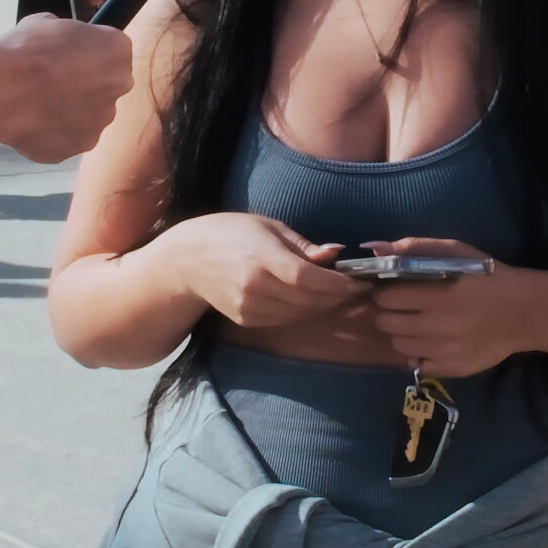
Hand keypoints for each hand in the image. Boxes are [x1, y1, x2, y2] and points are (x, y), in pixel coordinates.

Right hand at [0, 14, 130, 164]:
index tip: (67, 54)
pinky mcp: (81, 145)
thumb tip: (60, 42)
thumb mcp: (46, 22)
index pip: (111, 49)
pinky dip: (53, 132)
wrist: (2, 91)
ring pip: (88, 114)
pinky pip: (69, 137)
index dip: (87, 51)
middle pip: (105, 84)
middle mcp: (120, 85)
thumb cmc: (24, 50)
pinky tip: (30, 120)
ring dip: (69, 110)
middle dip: (84, 83)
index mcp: (118, 49)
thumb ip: (65, 34)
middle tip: (51, 80)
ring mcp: (102, 120)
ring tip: (35, 102)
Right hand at [168, 213, 363, 329]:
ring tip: (340, 292)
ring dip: (325, 306)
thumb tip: (337, 253)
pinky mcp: (247, 320)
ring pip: (301, 314)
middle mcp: (255, 286)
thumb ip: (303, 245)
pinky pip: (286, 320)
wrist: (187, 261)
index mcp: (261, 257)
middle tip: (358, 288)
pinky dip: (305, 312)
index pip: (308, 279)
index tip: (360, 281)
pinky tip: (314, 299)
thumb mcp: (267, 226)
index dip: (338, 285)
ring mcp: (249, 307)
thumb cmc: (230, 233)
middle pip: (308, 301)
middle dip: (338, 297)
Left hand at [360, 238, 517, 373]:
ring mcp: (444, 351)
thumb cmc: (486, 276)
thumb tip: (372, 249)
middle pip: (387, 324)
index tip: (391, 289)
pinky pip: (418, 365)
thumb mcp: (455, 251)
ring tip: (417, 323)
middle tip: (401, 307)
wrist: (525, 312)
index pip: (386, 298)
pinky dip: (419, 354)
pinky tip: (432, 341)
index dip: (384, 292)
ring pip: (398, 346)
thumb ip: (413, 248)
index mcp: (437, 295)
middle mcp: (438, 326)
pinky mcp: (452, 368)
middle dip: (388, 313)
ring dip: (402, 333)